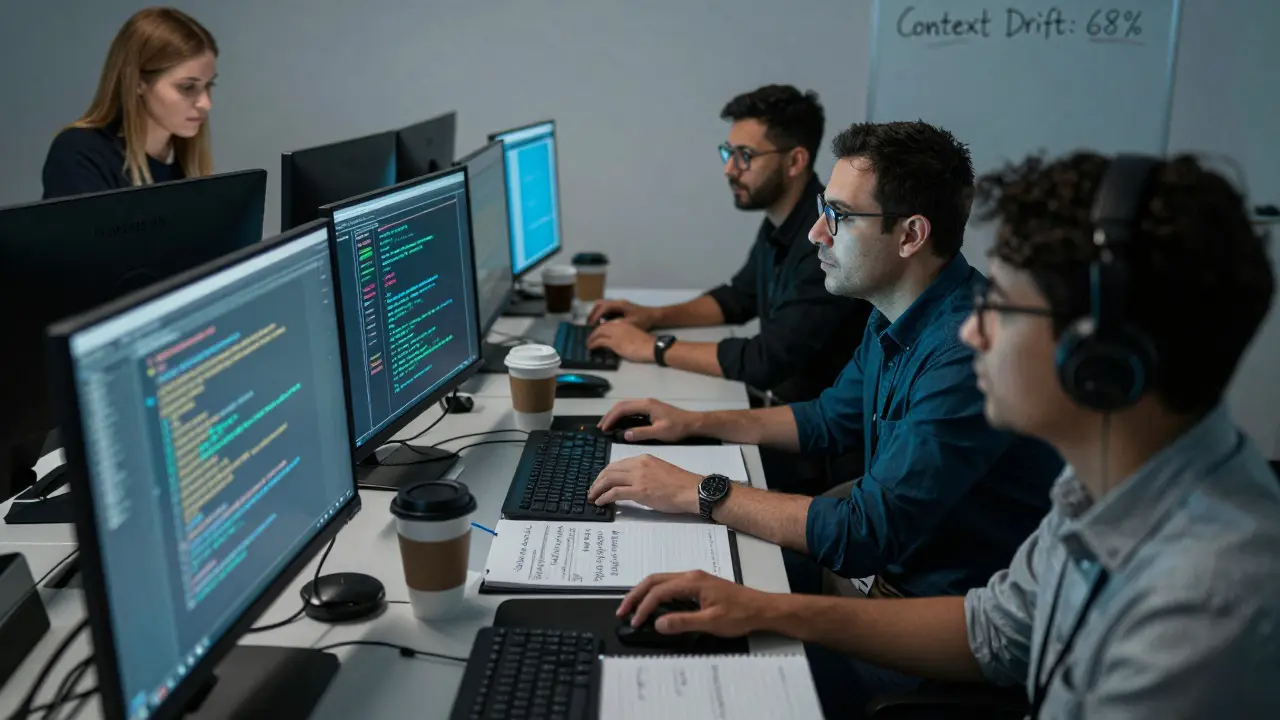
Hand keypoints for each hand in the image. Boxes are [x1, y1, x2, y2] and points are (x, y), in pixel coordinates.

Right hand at [587, 299, 657, 328]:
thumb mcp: (630, 324)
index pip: (603, 308)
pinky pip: (607, 309)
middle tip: (588, 325)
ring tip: (593, 325)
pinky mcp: (620, 308)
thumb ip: (617, 325)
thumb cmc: (644, 320)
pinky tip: (601, 324)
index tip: (590, 325)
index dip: (595, 316)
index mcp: (619, 305)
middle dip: (592, 313)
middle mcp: (617, 302)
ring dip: (596, 313)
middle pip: (600, 304)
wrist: (654, 316)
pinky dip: (601, 314)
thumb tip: (604, 329)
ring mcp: (619, 304)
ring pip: (602, 305)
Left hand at [587, 322, 655, 362]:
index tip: (597, 333)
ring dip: (591, 338)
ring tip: (589, 343)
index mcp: (623, 322)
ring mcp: (615, 333)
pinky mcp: (613, 342)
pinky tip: (591, 347)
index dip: (600, 329)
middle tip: (590, 338)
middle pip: (601, 327)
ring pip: (598, 333)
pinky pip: (599, 341)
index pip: (608, 324)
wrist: (651, 346)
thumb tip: (618, 340)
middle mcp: (617, 325)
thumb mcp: (633, 334)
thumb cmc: (645, 342)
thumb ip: (624, 334)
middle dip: (594, 332)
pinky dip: (593, 344)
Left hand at [588, 455, 699, 513]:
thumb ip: (644, 472)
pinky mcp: (639, 491)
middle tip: (592, 490)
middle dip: (598, 480)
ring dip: (597, 489)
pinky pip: (615, 493)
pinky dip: (604, 497)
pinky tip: (601, 502)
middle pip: (609, 470)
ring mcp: (638, 478)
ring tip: (593, 497)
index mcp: (643, 458)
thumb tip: (632, 482)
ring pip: (609, 480)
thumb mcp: (659, 470)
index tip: (601, 481)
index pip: (617, 464)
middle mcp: (638, 465)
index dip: (606, 473)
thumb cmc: (680, 484)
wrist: (692, 490)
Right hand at [598, 399, 698, 442]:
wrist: (693, 423)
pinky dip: (623, 417)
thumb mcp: (659, 433)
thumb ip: (641, 433)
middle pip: (622, 405)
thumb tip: (624, 434)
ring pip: (626, 407)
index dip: (611, 418)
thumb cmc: (678, 427)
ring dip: (615, 416)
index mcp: (646, 405)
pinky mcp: (650, 410)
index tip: (604, 428)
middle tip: (601, 427)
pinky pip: (632, 411)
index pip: (623, 409)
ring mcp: (648, 405)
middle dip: (610, 415)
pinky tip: (620, 425)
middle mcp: (645, 402)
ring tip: (607, 426)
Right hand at [617, 570, 775, 637]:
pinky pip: (669, 585)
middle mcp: (690, 576)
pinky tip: (652, 604)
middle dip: (635, 595)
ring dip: (644, 593)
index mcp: (692, 581)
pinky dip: (655, 593)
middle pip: (654, 580)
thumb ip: (682, 622)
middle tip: (622, 611)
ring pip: (660, 581)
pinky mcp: (698, 585)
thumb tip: (658, 623)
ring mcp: (694, 579)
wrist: (761, 609)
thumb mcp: (711, 622)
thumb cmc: (740, 614)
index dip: (644, 607)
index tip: (635, 622)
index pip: (659, 592)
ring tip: (632, 608)